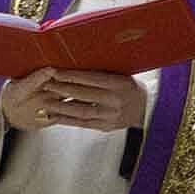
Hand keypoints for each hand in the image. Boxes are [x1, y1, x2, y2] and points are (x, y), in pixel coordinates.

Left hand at [2, 69, 141, 132]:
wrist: (148, 110)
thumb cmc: (132, 88)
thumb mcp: (122, 76)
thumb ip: (102, 73)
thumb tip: (76, 66)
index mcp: (119, 84)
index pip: (90, 78)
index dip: (71, 75)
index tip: (56, 71)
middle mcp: (115, 100)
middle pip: (83, 94)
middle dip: (62, 88)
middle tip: (47, 83)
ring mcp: (110, 116)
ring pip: (80, 111)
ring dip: (61, 106)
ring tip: (46, 101)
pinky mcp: (106, 127)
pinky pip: (83, 124)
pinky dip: (67, 120)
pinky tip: (55, 116)